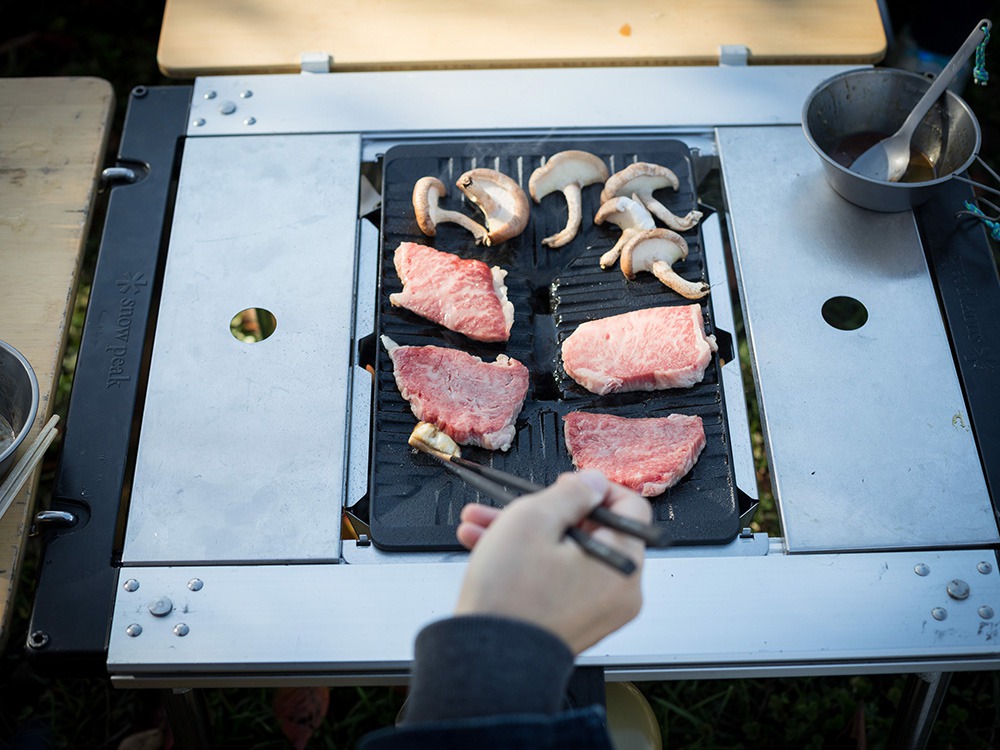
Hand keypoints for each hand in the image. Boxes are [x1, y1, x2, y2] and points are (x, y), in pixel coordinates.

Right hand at [454, 469, 651, 653]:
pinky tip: (484, 547)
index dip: (594, 488)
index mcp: (622, 563)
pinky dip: (528, 562)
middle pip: (591, 530)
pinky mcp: (572, 623)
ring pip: (565, 553)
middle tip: (515, 504)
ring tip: (482, 522)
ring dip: (525, 534)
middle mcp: (619, 590)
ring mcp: (597, 610)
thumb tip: (592, 482)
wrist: (487, 660)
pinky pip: (556, 579)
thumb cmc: (511, 596)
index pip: (630, 508)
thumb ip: (570, 492)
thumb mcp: (535, 519)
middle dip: (544, 512)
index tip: (566, 484)